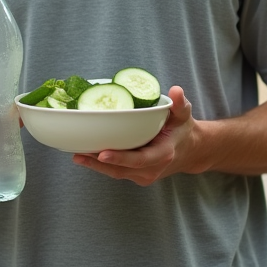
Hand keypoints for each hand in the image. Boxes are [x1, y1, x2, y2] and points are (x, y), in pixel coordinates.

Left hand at [71, 85, 197, 185]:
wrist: (189, 151)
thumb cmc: (182, 130)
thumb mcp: (183, 114)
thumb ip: (180, 103)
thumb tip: (176, 91)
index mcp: (163, 154)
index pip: (139, 159)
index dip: (120, 158)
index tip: (101, 153)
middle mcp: (152, 169)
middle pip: (121, 169)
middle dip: (98, 163)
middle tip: (78, 152)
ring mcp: (143, 175)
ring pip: (115, 172)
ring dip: (95, 165)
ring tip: (77, 154)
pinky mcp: (136, 176)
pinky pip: (116, 172)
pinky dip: (100, 165)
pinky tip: (85, 156)